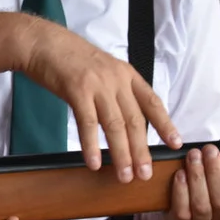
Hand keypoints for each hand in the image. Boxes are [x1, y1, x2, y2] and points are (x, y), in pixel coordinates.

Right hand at [18, 19, 181, 179]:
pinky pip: (88, 123)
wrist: (44, 43)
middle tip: (145, 174)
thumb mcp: (103, 70)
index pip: (152, 102)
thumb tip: (125, 118)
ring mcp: (97, 85)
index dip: (165, 124)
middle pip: (135, 120)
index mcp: (126, 75)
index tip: (175, 143)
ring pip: (115, 125)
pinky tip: (94, 163)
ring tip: (124, 176)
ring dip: (121, 154)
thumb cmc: (71, 59)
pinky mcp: (77, 90)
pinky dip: (91, 146)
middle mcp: (116, 80)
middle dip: (142, 150)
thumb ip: (116, 90)